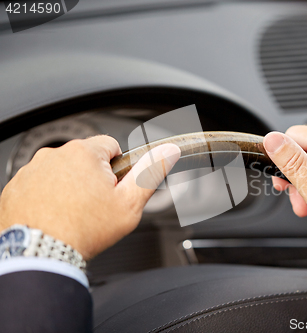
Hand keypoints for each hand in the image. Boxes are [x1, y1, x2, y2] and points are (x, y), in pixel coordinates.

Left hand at [0, 135, 179, 259]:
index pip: (111, 146)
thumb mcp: (129, 203)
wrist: (42, 255)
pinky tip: (55, 215)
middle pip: (85, 159)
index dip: (118, 168)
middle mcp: (54, 155)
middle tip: (95, 205)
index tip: (113, 188)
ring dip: (69, 185)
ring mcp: (32, 170)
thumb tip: (168, 151)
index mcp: (84, 153)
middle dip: (93, 177)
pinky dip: (47, 196)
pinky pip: (39, 184)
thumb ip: (150, 172)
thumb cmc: (85, 230)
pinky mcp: (16, 187)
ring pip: (61, 171)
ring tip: (74, 213)